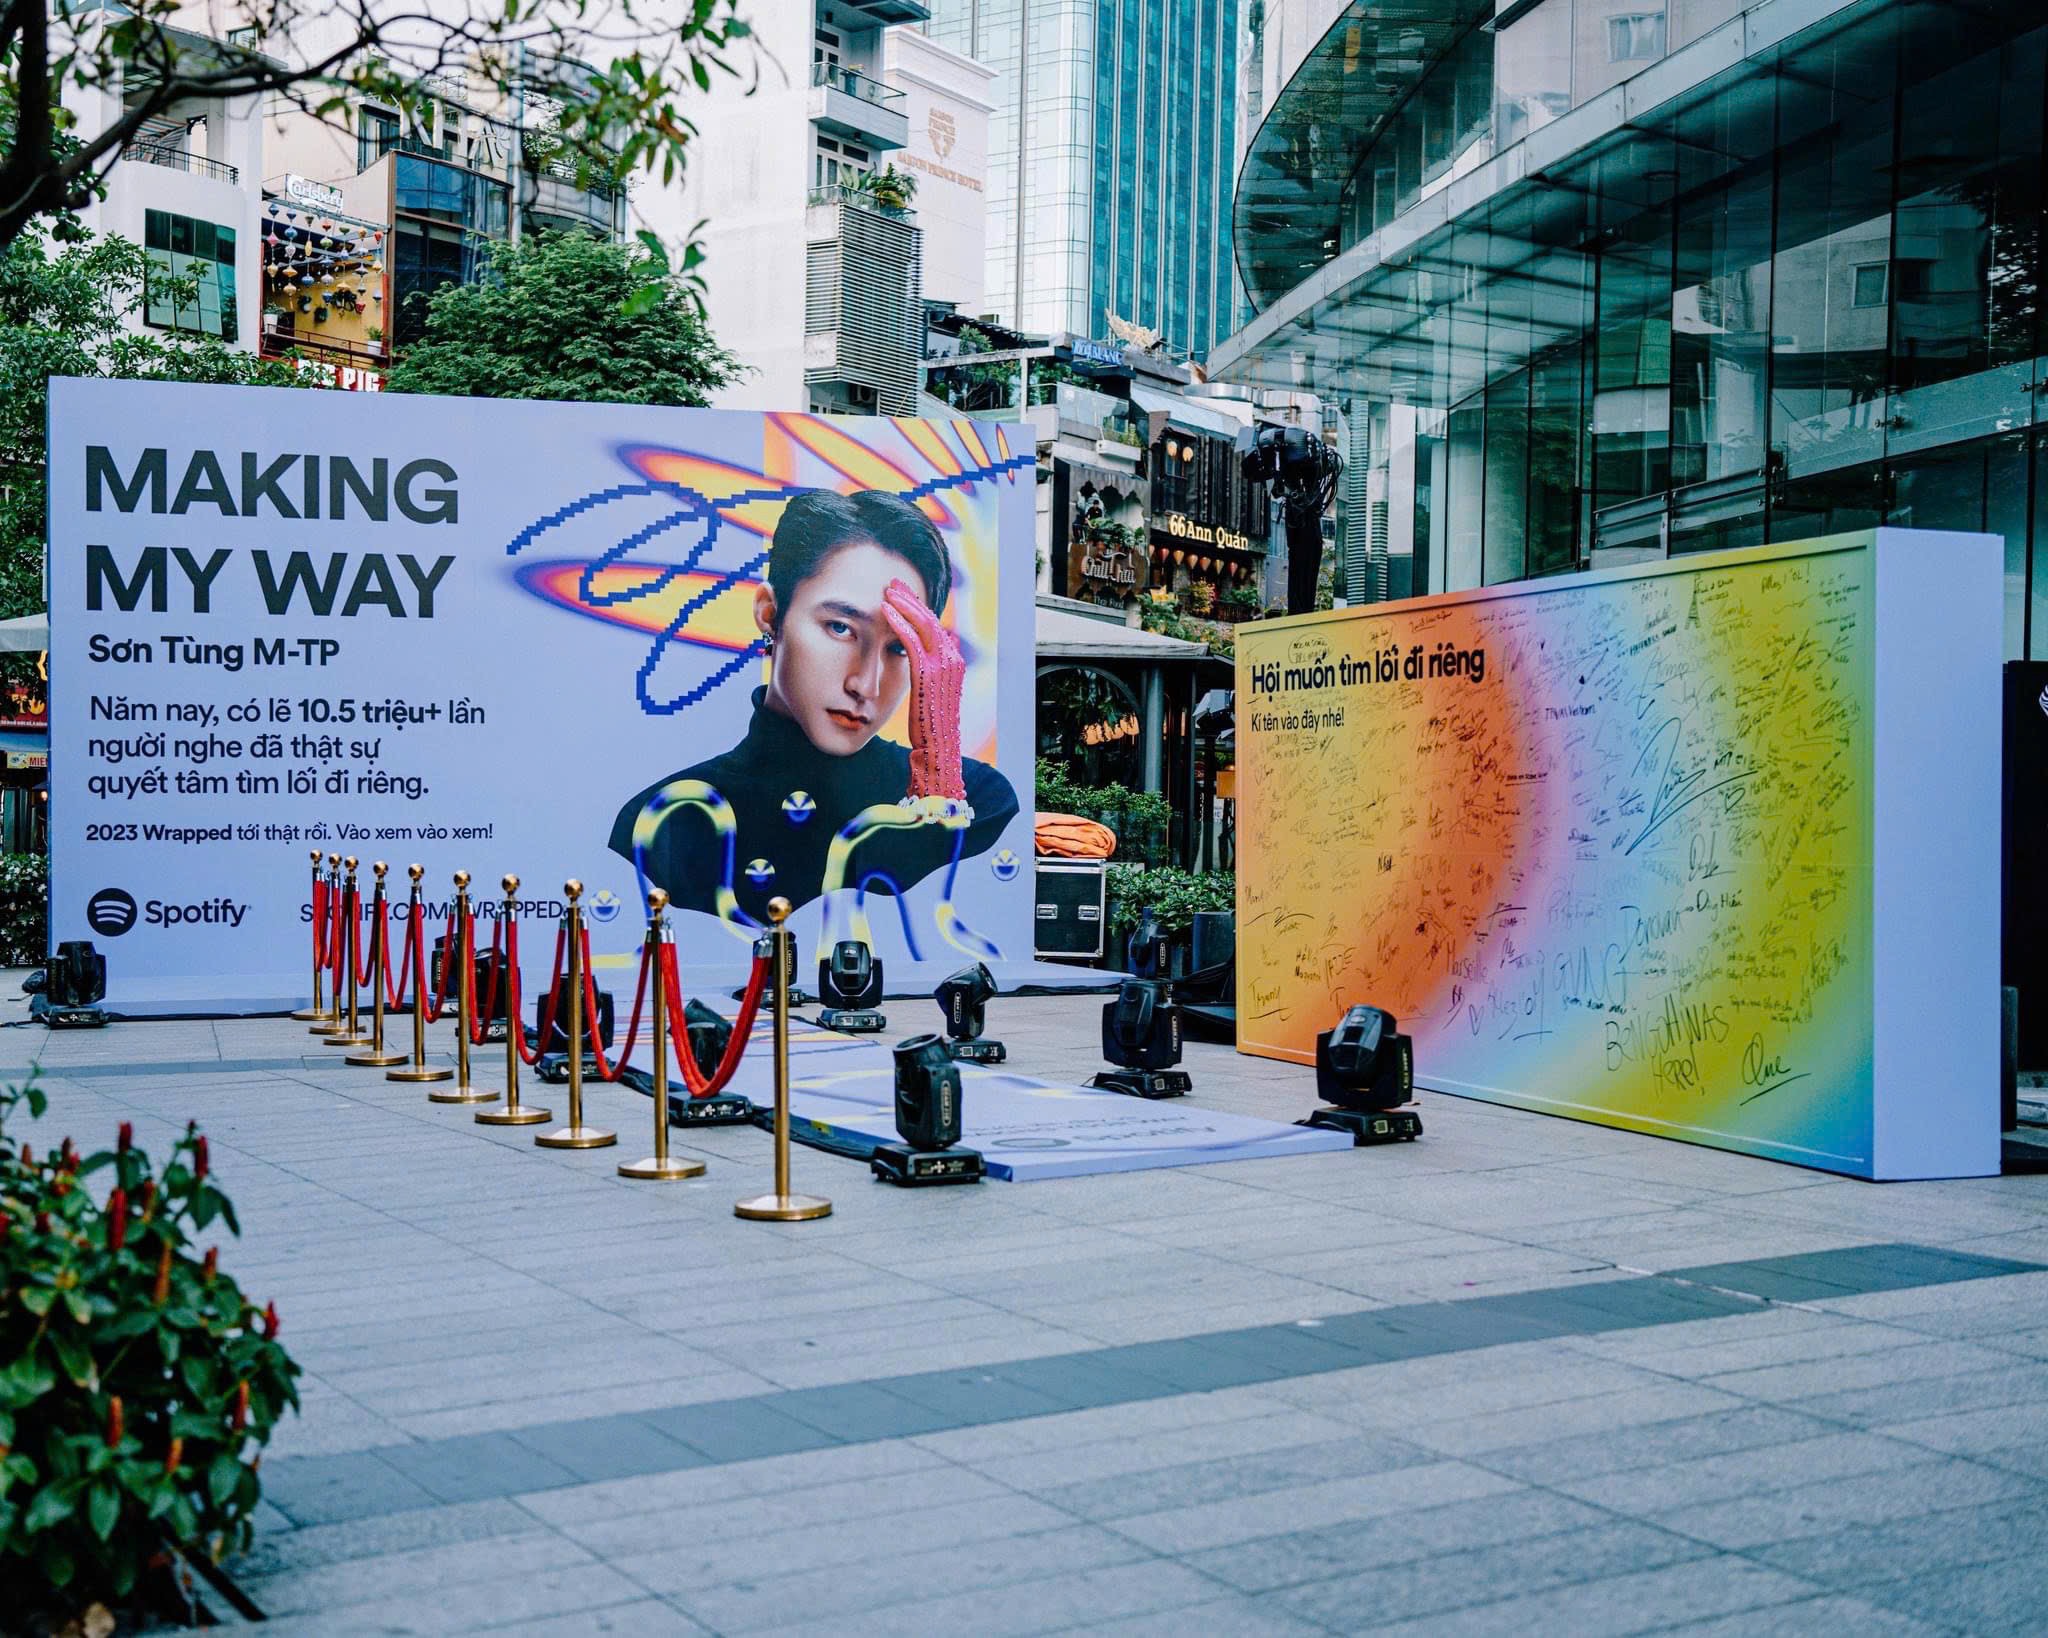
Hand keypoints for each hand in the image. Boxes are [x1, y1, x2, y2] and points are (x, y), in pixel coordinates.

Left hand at [879, 579, 966, 801]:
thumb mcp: (930, 694)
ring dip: (904, 604)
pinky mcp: (927, 673)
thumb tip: (913, 661)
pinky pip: (911, 640)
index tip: (903, 596)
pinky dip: (898, 622)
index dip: (919, 608)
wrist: (937, 749)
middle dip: (911, 598)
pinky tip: (885, 611)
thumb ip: (925, 673)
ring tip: (886, 591)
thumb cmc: (929, 726)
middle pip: (931, 618)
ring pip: (923, 623)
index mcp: (953, 662)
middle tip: (893, 584)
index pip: (936, 626)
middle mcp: (952, 660)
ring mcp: (942, 665)